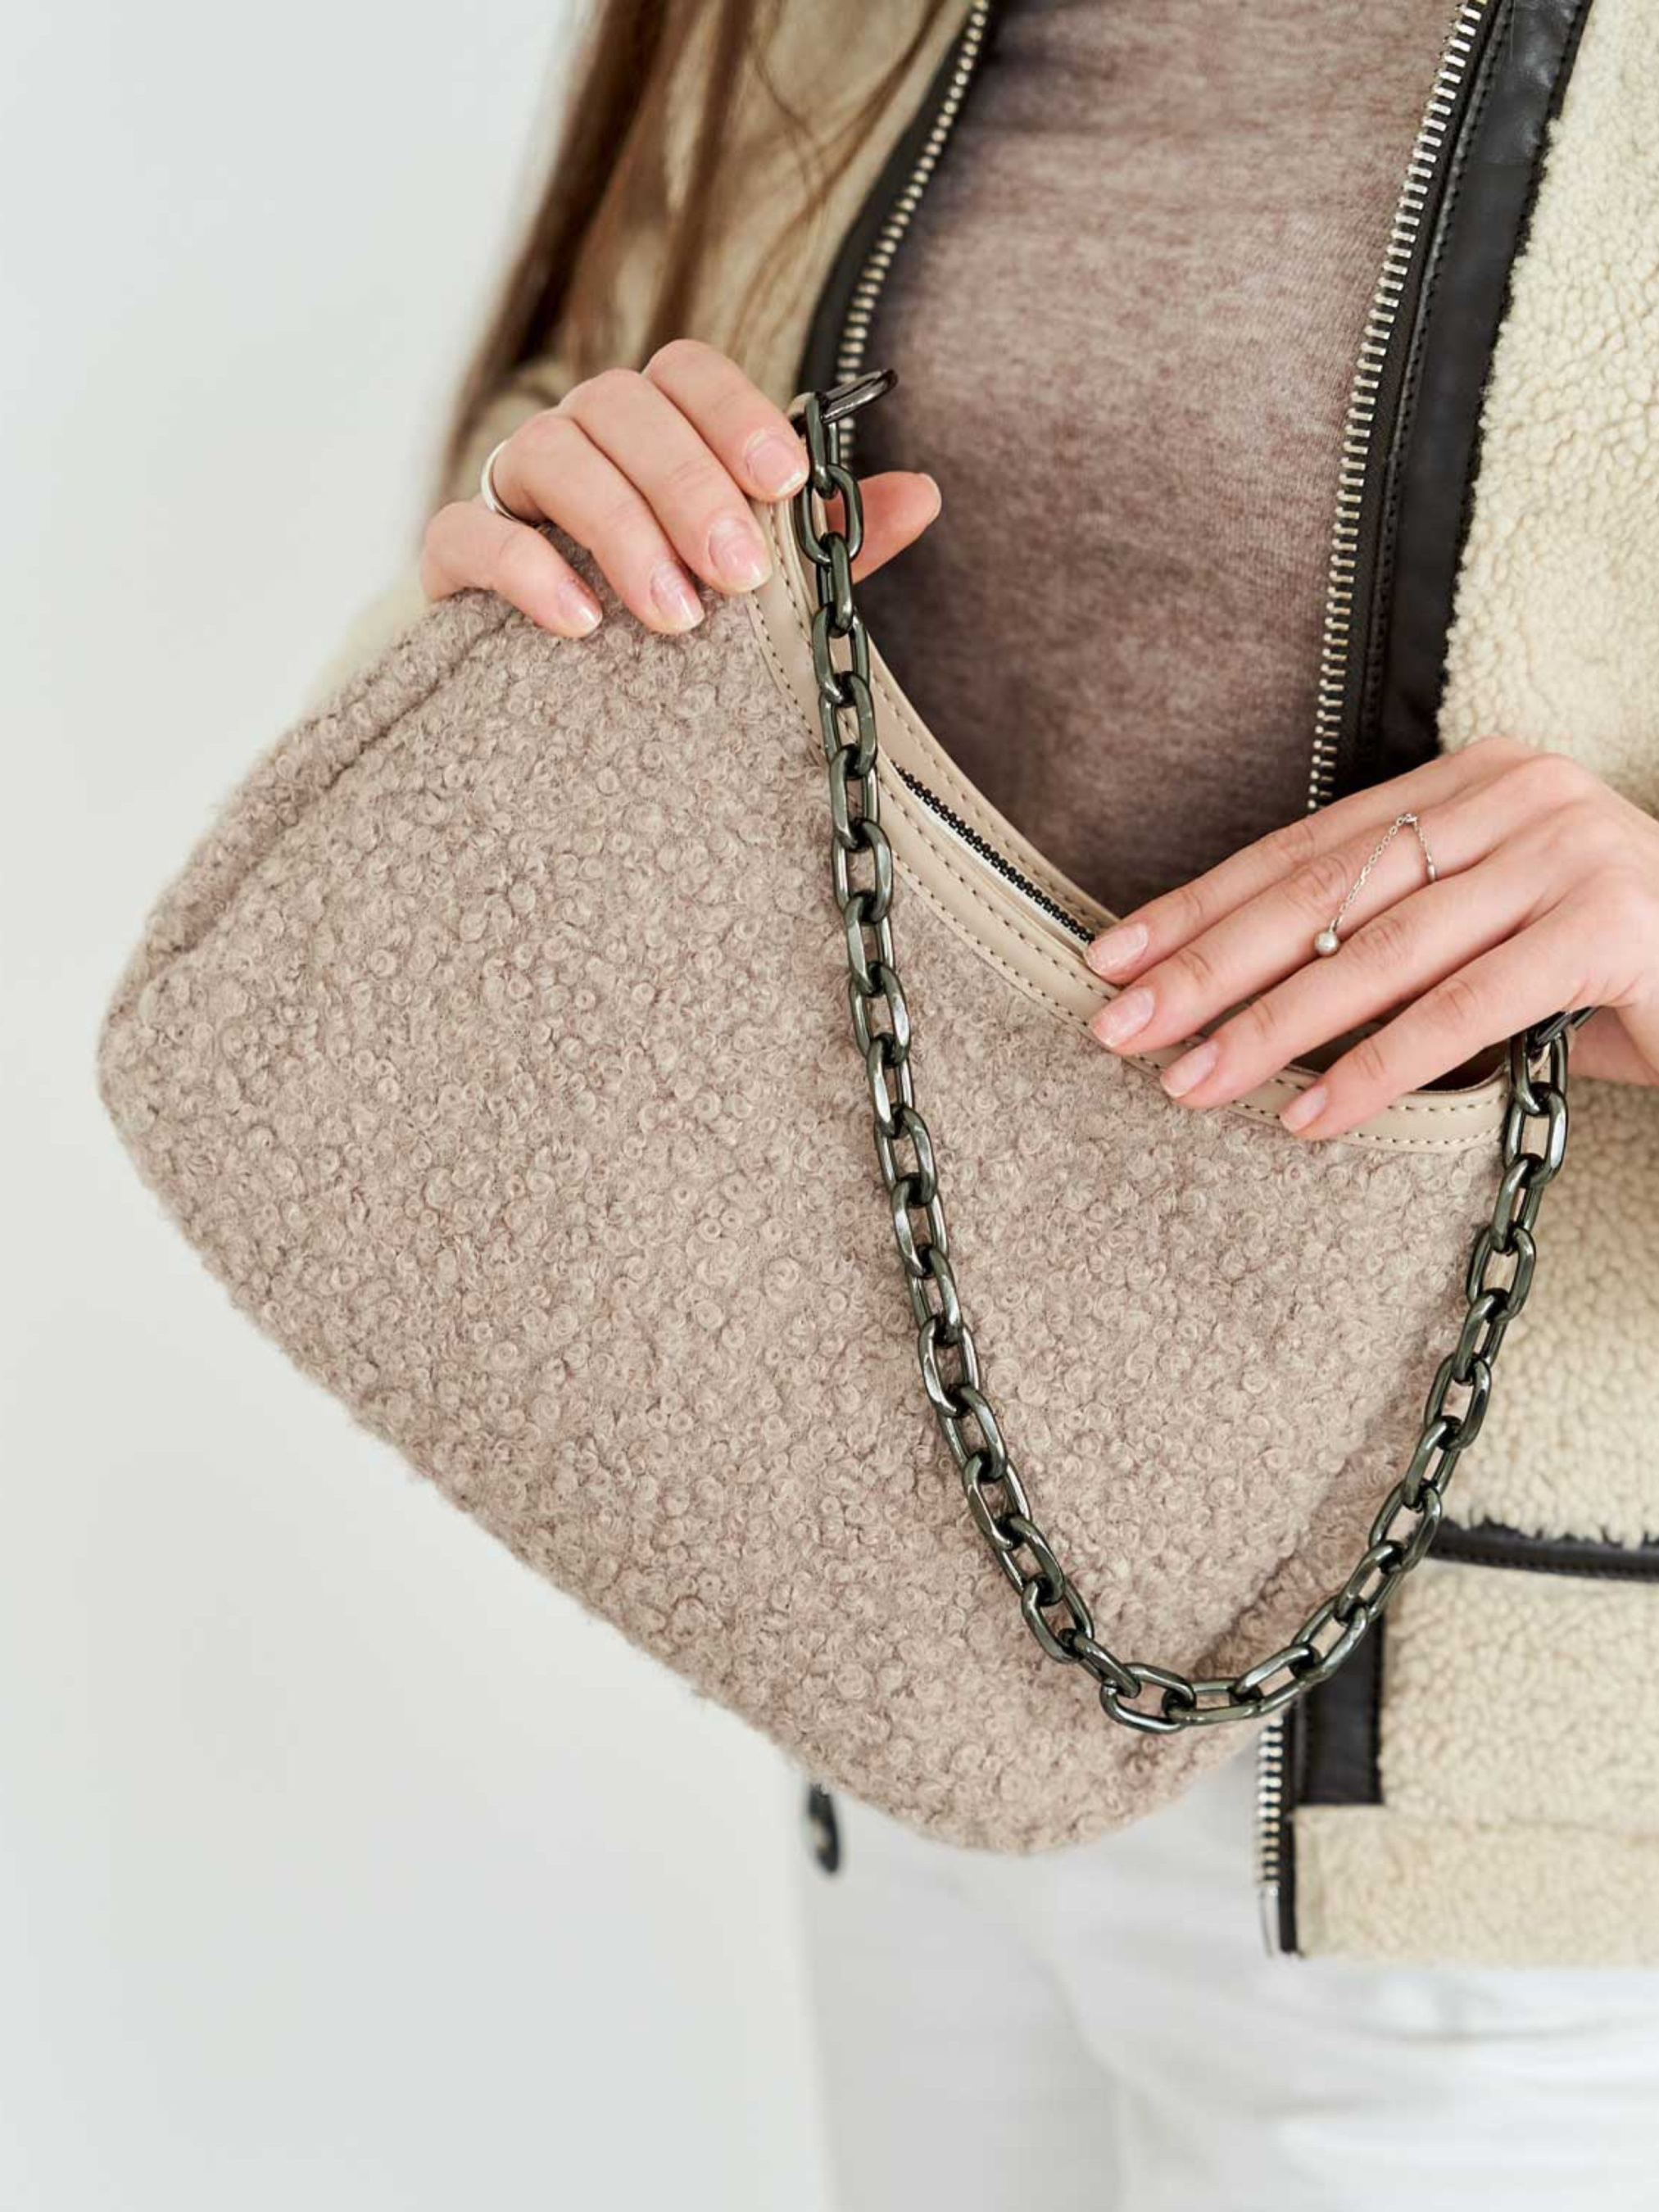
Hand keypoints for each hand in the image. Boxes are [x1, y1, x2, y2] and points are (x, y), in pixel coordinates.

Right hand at [419, 339, 940, 637]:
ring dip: (621, 529)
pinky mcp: (455, 555)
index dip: (734, 412)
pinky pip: (471, 531)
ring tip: (674, 616)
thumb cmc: (669, 624)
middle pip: (621, 404)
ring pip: (551, 453)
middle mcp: (584, 437)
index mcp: (657, 430)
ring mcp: (512, 489)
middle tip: (736, 574)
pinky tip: (582, 623)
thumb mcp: (760, 592)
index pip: (686, 372)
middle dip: (688, 486)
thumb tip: (922, 494)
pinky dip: (528, 568)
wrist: (552, 703)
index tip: (785, 482)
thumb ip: (828, 545)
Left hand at [1082, 736, 1658, 1138]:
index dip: (1201, 905)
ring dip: (1273, 1026)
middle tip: (1118, 1028)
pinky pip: (1465, 1007)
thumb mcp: (1486, 937)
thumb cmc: (1612, 970)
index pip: (1305, 848)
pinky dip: (1378, 1069)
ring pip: (1380, 949)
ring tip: (1192, 1084)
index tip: (1111, 960)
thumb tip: (1237, 1000)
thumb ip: (1389, 939)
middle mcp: (1514, 795)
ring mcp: (1566, 851)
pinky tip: (1310, 1118)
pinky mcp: (1607, 925)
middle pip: (1324, 890)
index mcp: (1470, 782)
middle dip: (1209, 965)